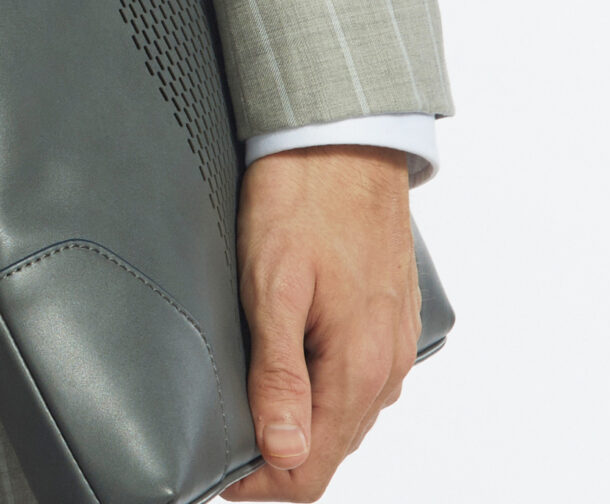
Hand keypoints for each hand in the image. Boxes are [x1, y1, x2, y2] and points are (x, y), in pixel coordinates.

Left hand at [221, 145, 419, 499]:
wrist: (347, 139)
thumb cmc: (304, 198)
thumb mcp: (272, 283)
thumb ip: (279, 373)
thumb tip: (281, 451)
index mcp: (357, 370)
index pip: (310, 471)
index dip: (260, 487)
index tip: (218, 475)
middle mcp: (384, 371)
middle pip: (327, 451)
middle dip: (275, 461)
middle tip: (222, 445)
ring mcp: (391, 348)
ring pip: (343, 419)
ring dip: (299, 426)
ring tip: (248, 413)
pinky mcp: (389, 324)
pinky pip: (356, 383)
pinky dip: (323, 393)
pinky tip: (290, 373)